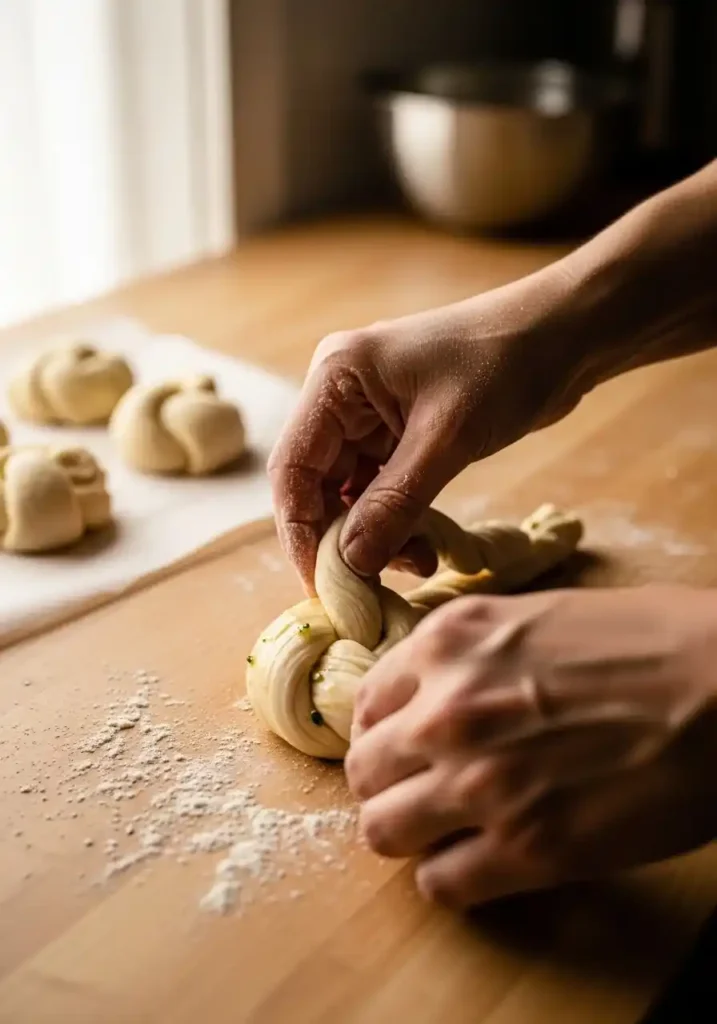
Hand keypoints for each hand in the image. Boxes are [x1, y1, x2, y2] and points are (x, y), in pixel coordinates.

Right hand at [269, 268, 584, 590]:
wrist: (565, 334)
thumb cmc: (505, 365)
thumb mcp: (448, 438)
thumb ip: (395, 502)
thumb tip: (351, 564)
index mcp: (336, 379)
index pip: (292, 467)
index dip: (299, 531)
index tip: (323, 585)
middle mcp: (342, 396)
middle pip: (316, 485)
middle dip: (343, 538)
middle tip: (373, 587)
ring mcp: (371, 415)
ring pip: (351, 493)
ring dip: (374, 535)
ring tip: (418, 563)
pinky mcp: (401, 433)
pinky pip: (382, 489)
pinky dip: (397, 521)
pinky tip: (425, 547)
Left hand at [345, 586, 716, 909]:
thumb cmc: (652, 639)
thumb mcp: (537, 614)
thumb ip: (471, 652)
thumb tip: (436, 690)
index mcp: (448, 642)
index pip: (366, 703)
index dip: (385, 730)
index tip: (404, 746)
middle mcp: (445, 711)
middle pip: (364, 771)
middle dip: (389, 783)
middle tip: (422, 789)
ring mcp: (480, 783)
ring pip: (383, 832)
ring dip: (409, 834)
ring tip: (444, 829)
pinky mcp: (527, 850)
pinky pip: (441, 888)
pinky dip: (450, 881)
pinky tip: (480, 864)